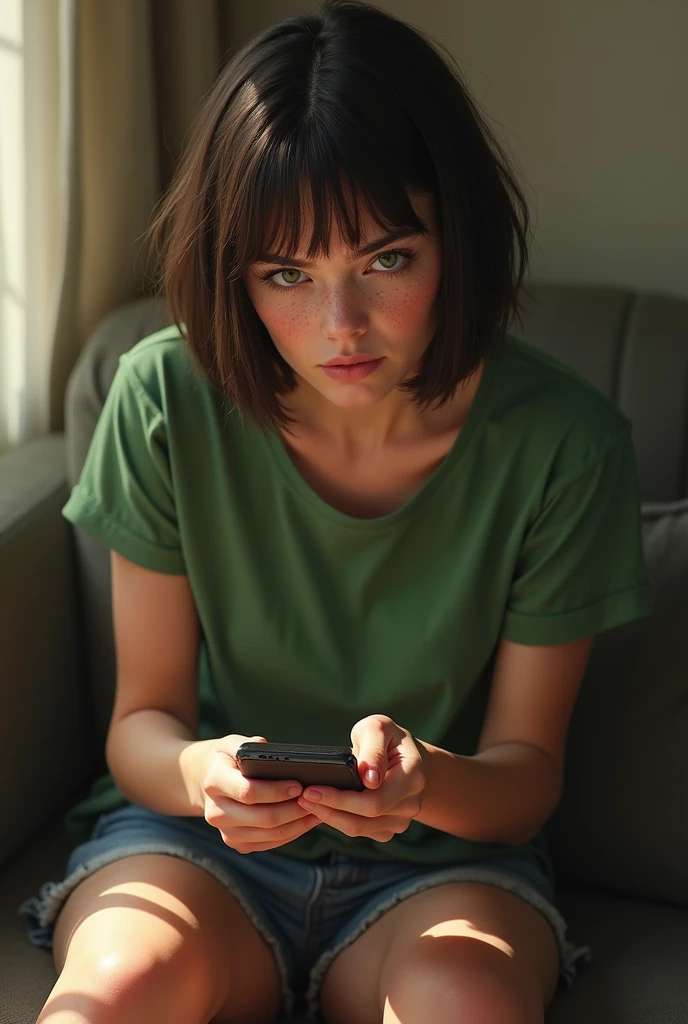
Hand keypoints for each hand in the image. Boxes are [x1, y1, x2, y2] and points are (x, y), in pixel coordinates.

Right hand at [197, 734, 320, 853]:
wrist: (205, 780)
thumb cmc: (226, 758)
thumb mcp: (231, 743)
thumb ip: (249, 745)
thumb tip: (272, 752)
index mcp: (214, 782)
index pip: (248, 792)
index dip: (276, 791)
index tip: (298, 785)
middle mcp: (216, 812)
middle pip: (263, 818)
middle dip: (294, 809)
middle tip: (317, 798)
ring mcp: (226, 831)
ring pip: (270, 834)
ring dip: (299, 823)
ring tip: (320, 809)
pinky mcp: (236, 843)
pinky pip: (270, 843)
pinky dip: (292, 832)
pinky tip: (308, 820)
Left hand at [297, 715, 426, 841]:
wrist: (403, 755)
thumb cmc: (387, 738)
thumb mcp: (379, 728)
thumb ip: (373, 749)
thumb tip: (369, 779)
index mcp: (412, 777)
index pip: (375, 800)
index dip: (341, 799)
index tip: (312, 790)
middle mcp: (411, 804)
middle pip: (365, 819)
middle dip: (329, 809)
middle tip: (301, 797)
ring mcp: (401, 820)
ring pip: (359, 828)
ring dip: (329, 817)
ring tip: (305, 801)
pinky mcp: (387, 828)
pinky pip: (359, 830)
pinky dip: (337, 820)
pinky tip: (321, 807)